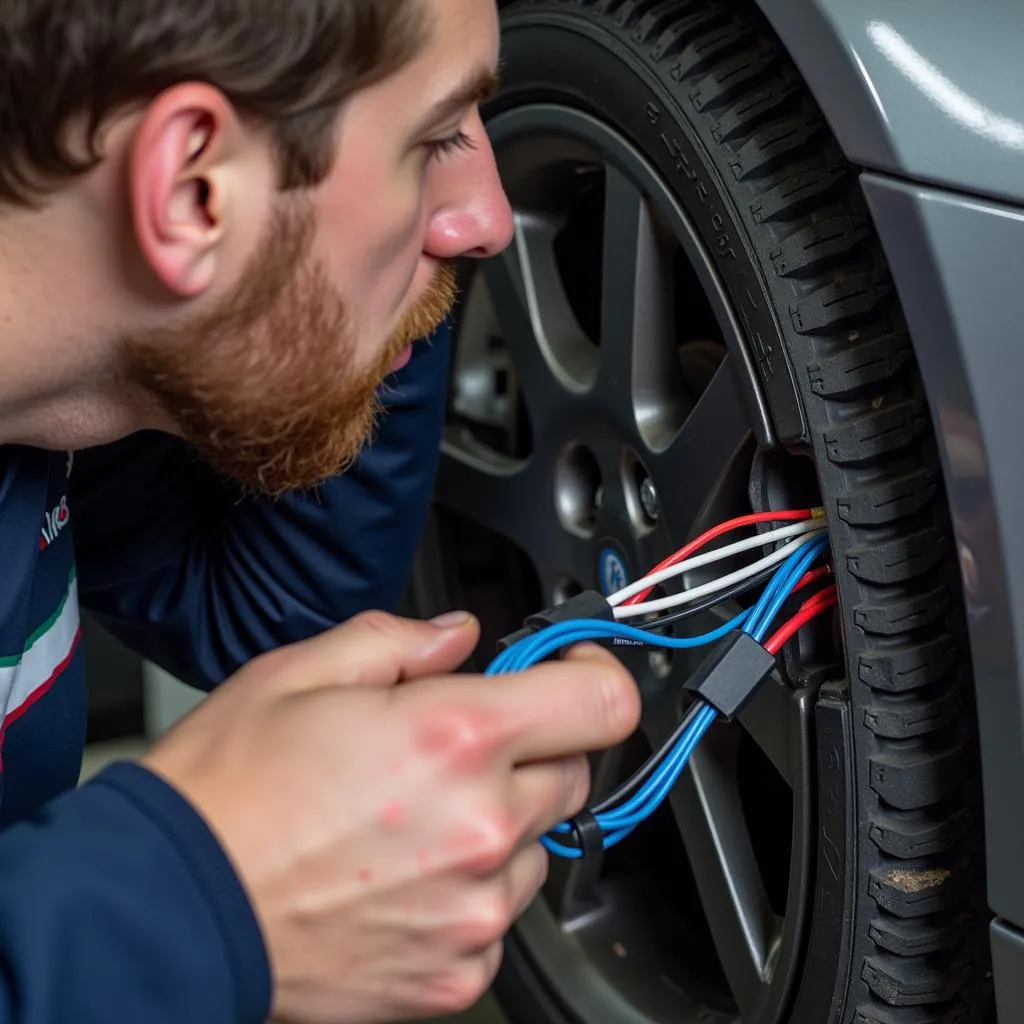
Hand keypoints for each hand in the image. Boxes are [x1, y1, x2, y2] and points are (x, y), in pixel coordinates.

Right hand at [141, 610, 639, 1023]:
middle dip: (533, 744)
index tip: (572, 668)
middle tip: (462, 742)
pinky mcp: (456, 972)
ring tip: (416, 815)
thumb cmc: (227, 794)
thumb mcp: (302, 673)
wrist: (172, 910)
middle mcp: (481, 826)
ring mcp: (474, 909)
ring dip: (501, 819)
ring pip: (539, 843)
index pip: (601, 699)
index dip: (595, 671)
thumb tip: (457, 635)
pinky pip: (501, 913)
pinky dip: (472, 886)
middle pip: (575, 769)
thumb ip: (400, 640)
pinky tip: (405, 871)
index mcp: (455, 736)